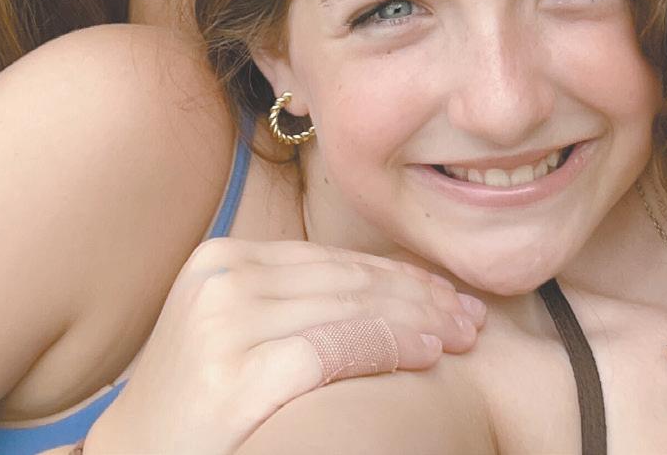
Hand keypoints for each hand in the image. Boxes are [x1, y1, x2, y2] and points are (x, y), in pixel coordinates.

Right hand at [79, 238, 483, 454]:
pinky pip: (333, 350)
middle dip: (417, 297)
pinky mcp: (237, 371)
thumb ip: (291, 303)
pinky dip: (388, 347)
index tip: (448, 292)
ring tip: (461, 334)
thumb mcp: (234, 332)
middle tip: (470, 315)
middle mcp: (223, 279)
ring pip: (350, 309)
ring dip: (418, 320)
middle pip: (346, 281)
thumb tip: (386, 292)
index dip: (397, 275)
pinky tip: (426, 354)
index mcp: (222, 260)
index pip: (332, 260)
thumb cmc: (195, 405)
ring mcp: (226, 323)